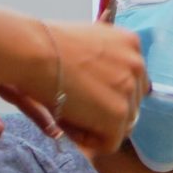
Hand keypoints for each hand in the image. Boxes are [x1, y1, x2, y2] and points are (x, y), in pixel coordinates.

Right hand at [47, 21, 146, 154]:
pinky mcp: (119, 114)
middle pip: (130, 105)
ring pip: (121, 126)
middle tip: (74, 104)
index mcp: (131, 43)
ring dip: (96, 126)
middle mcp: (137, 65)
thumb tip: (106, 29)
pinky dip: (88, 140)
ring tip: (69, 111)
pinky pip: (109, 143)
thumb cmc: (49, 44)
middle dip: (105, 111)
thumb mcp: (87, 37)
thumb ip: (104, 49)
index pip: (132, 81)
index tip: (84, 91)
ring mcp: (130, 90)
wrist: (35, 52)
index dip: (107, 92)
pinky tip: (68, 120)